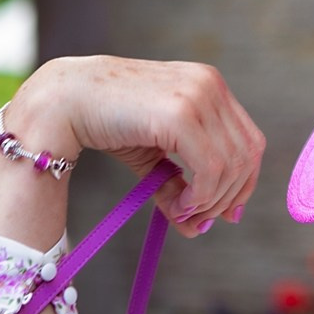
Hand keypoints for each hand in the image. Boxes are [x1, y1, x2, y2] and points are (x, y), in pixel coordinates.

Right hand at [9, 56, 265, 237]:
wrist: (63, 100)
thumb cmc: (107, 123)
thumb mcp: (152, 157)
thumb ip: (179, 185)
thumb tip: (198, 228)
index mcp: (211, 86)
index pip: (250, 141)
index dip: (247, 181)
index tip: (231, 213)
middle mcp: (210, 85)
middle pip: (247, 154)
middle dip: (230, 196)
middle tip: (201, 221)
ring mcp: (198, 95)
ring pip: (231, 164)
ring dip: (212, 200)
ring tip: (183, 214)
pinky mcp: (181, 113)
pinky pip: (210, 167)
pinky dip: (201, 195)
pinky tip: (179, 206)